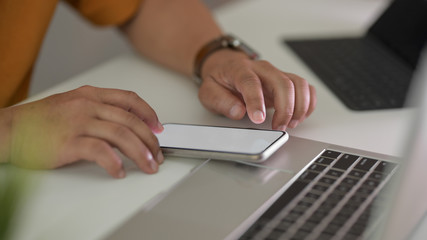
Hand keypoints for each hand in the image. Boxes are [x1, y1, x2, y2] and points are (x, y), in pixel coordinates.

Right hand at [1, 86, 163, 177]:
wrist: (9, 129)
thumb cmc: (41, 121)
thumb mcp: (73, 105)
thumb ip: (98, 111)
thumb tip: (126, 125)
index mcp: (90, 95)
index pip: (129, 99)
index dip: (148, 113)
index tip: (158, 127)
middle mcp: (87, 105)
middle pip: (130, 120)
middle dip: (149, 140)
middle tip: (158, 154)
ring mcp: (78, 122)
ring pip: (121, 134)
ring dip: (140, 153)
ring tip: (149, 166)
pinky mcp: (68, 142)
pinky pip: (99, 151)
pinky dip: (114, 162)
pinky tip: (120, 171)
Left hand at [198, 50, 315, 129]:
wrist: (226, 66)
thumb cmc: (219, 80)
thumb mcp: (208, 91)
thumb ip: (221, 101)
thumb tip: (238, 111)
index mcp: (240, 70)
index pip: (251, 82)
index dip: (256, 102)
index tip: (258, 119)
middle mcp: (262, 69)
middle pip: (282, 83)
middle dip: (285, 108)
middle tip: (278, 127)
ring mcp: (276, 74)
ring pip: (298, 84)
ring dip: (299, 107)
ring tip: (290, 124)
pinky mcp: (286, 81)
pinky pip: (305, 87)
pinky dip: (308, 102)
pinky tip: (300, 116)